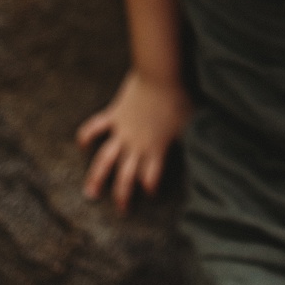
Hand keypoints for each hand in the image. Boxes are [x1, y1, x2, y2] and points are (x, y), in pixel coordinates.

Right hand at [75, 70, 191, 214]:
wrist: (160, 75)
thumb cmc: (179, 98)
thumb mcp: (190, 124)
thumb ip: (189, 139)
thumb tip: (202, 147)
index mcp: (156, 149)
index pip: (150, 177)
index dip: (149, 188)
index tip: (150, 194)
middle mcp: (136, 145)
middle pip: (126, 176)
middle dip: (122, 195)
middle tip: (121, 210)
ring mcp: (122, 131)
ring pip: (105, 160)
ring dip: (96, 177)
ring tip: (89, 192)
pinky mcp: (113, 115)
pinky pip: (96, 127)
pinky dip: (87, 135)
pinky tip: (82, 144)